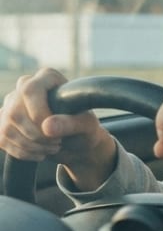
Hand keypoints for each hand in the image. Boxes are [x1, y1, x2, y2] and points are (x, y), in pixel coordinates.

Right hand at [0, 68, 115, 187]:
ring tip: (52, 147)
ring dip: (31, 145)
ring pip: (7, 127)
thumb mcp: (86, 125)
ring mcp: (11, 104)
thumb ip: (70, 123)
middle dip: (37, 135)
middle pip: (15, 112)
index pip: (30, 90)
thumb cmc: (84, 128)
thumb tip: (47, 127)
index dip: (39, 113)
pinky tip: (39, 153)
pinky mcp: (4, 122)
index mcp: (47, 78)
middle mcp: (24, 86)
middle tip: (57, 142)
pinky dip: (22, 152)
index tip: (54, 129)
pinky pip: (2, 139)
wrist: (77, 143)